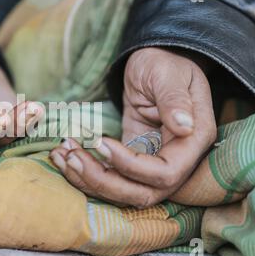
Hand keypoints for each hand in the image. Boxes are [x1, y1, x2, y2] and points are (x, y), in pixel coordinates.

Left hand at [50, 48, 216, 207]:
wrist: (153, 62)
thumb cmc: (165, 63)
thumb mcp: (168, 74)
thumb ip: (175, 100)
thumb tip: (185, 127)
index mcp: (193, 140)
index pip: (165, 172)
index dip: (131, 166)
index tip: (102, 143)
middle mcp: (176, 159)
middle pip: (142, 193)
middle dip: (103, 181)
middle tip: (72, 157)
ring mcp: (152, 162)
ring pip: (123, 190)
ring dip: (89, 179)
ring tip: (61, 155)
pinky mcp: (132, 159)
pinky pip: (111, 175)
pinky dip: (86, 172)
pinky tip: (63, 156)